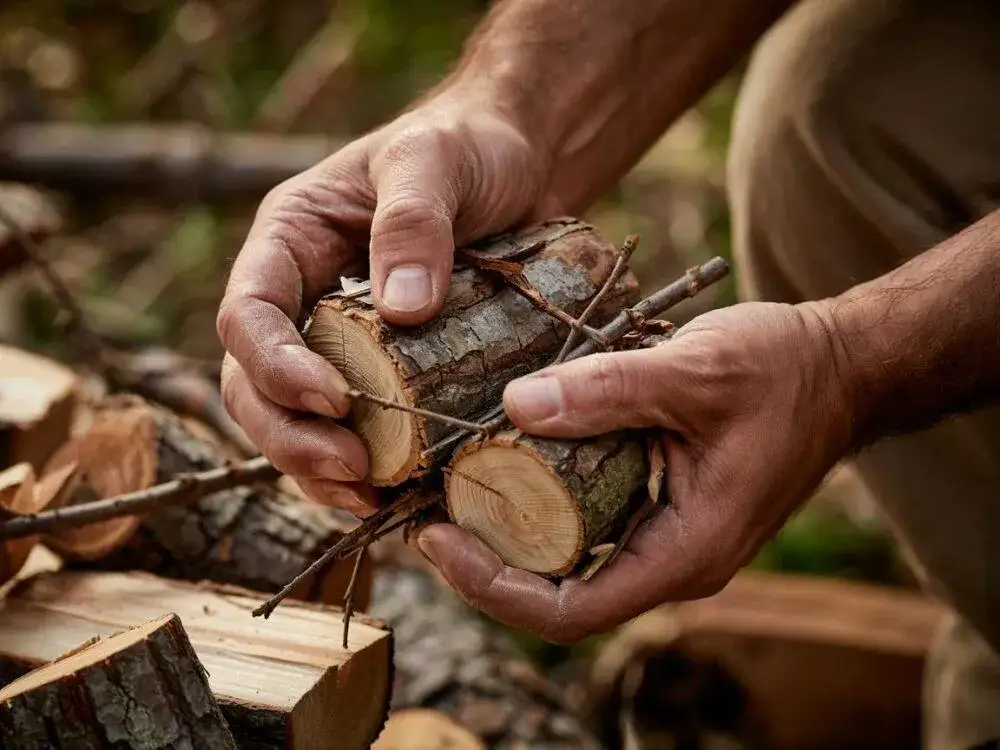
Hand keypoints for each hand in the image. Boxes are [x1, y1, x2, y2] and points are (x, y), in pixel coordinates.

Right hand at [217, 93, 555, 512]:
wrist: (517, 166)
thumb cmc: (467, 148)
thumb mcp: (436, 160)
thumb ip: (413, 221)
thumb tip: (402, 312)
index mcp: (290, 241)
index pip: (247, 315)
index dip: (274, 367)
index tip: (334, 400)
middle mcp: (302, 298)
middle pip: (253, 385)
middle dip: (292, 437)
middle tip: (354, 471)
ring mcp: (338, 342)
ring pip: (293, 422)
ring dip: (318, 471)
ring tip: (373, 498)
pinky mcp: (384, 373)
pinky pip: (352, 432)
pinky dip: (365, 473)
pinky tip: (397, 497)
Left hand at [415, 301, 857, 642]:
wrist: (840, 365)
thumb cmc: (785, 371)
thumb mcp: (696, 371)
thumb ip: (610, 389)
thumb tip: (516, 406)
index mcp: (688, 551)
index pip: (571, 610)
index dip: (493, 589)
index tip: (435, 539)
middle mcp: (674, 558)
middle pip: (559, 590)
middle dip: (486, 561)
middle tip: (424, 510)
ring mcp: (668, 533)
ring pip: (571, 556)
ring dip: (508, 531)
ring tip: (448, 488)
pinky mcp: (661, 502)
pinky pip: (589, 519)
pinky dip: (542, 498)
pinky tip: (506, 457)